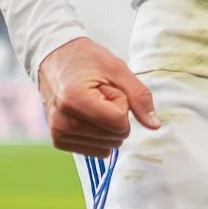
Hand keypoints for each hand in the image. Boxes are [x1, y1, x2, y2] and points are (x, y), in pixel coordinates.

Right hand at [35, 37, 158, 157]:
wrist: (53, 57)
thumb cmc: (85, 59)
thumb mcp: (117, 69)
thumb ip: (139, 97)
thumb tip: (154, 125)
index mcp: (75, 101)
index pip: (120, 123)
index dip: (121, 104)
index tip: (107, 88)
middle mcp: (63, 122)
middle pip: (115, 137)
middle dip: (114, 116)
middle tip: (98, 94)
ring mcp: (58, 133)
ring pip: (108, 147)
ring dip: (106, 126)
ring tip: (91, 103)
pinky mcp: (58, 140)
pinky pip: (94, 151)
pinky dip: (98, 135)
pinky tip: (86, 116)